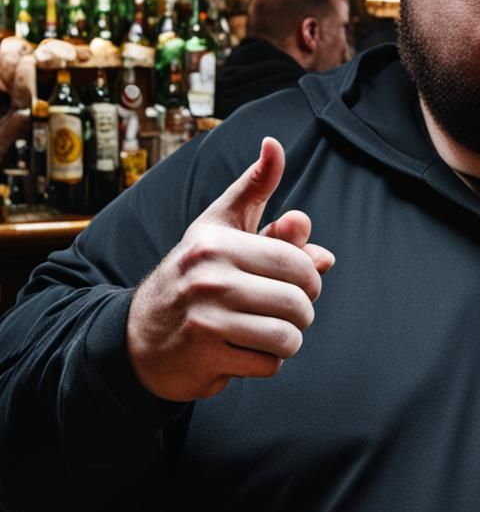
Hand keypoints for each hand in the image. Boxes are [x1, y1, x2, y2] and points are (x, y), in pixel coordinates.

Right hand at [126, 137, 334, 401]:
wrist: (139, 336)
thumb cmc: (193, 274)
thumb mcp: (219, 225)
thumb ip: (254, 188)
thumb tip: (275, 147)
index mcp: (217, 242)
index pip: (297, 264)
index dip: (309, 278)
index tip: (296, 283)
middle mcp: (209, 277)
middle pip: (299, 303)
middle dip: (301, 312)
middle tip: (282, 311)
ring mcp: (205, 319)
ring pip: (288, 337)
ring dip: (287, 341)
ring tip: (265, 331)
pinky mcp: (204, 356)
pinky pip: (269, 365)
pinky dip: (265, 363)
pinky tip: (242, 351)